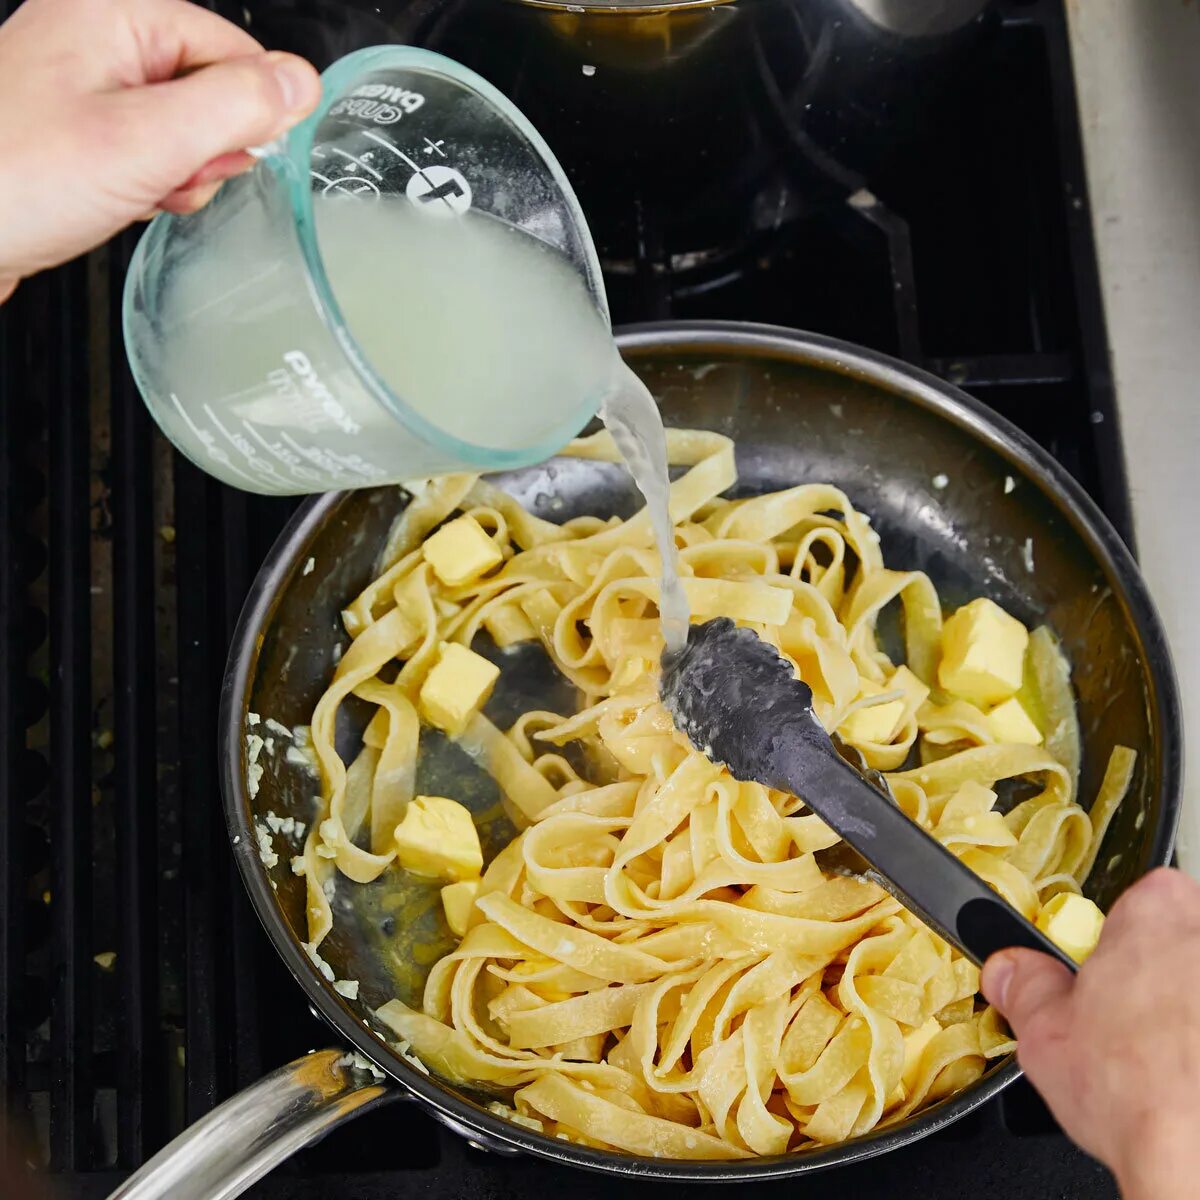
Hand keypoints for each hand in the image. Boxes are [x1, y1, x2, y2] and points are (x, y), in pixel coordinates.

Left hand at [0, 0, 321, 301]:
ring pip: (183, 126)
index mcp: (113, 11)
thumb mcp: (148, 142)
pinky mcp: (76, 128)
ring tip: (136, 190)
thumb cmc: (13, 181)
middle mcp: (97, 35)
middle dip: (206, 148)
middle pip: (211, 87)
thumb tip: (302, 83)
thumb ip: (235, 107)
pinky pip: (147, 149)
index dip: (245, 113)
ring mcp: (84, 83)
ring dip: (179, 171)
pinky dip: (149, 181)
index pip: (235, 49)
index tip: (222, 154)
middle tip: (165, 174)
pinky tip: (123, 199)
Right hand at [982, 867, 1199, 1199]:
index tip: (1105, 977)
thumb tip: (1010, 971)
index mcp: (1158, 916)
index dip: (1120, 943)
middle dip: (1159, 978)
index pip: (1140, 902)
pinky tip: (1189, 1081)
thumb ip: (1026, 987)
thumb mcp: (1046, 1035)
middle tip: (1134, 1024)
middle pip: (1183, 944)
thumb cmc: (1144, 1095)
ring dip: (1189, 1015)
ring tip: (1169, 1064)